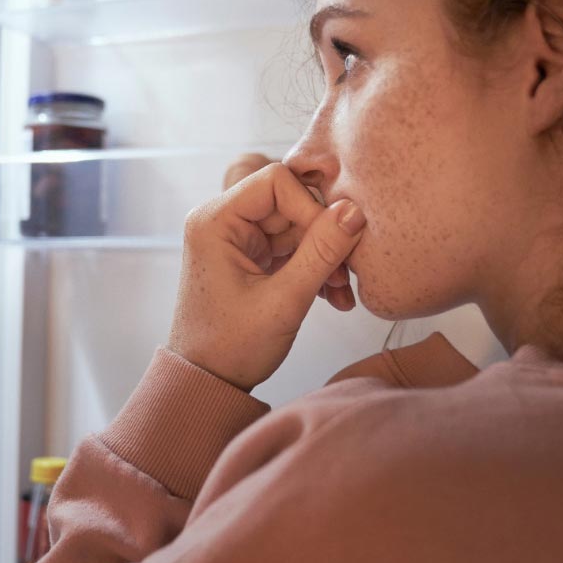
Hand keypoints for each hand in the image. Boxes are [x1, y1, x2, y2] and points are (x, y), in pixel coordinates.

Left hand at [168, 159, 366, 391]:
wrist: (207, 382)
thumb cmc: (231, 347)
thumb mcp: (284, 300)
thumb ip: (321, 252)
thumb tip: (355, 210)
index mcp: (214, 220)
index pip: (276, 180)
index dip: (311, 207)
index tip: (333, 243)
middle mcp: (221, 220)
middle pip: (289, 200)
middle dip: (323, 234)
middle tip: (345, 272)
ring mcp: (236, 239)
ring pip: (296, 225)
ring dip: (324, 254)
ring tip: (342, 291)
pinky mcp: (250, 257)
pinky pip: (291, 246)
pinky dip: (314, 266)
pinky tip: (333, 296)